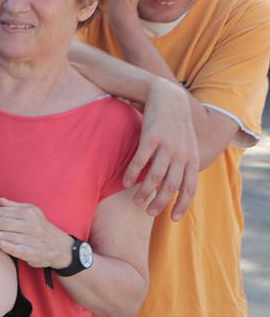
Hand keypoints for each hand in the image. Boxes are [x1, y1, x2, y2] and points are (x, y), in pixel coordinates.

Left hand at [0, 197, 68, 269]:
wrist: (61, 247)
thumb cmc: (41, 228)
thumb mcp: (32, 212)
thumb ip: (14, 207)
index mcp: (26, 213)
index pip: (0, 212)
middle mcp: (29, 225)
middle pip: (2, 223)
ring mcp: (31, 239)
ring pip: (8, 236)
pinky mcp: (34, 253)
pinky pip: (22, 250)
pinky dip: (12, 247)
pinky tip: (0, 245)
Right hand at [125, 79, 198, 219]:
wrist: (168, 97)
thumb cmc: (175, 125)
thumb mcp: (186, 144)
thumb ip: (183, 163)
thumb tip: (175, 186)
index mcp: (192, 158)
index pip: (189, 188)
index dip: (181, 205)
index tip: (172, 219)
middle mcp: (181, 154)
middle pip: (171, 186)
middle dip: (160, 203)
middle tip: (148, 212)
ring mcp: (166, 146)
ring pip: (154, 177)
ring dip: (144, 192)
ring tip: (136, 201)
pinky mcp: (150, 138)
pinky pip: (139, 161)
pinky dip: (131, 174)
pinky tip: (125, 182)